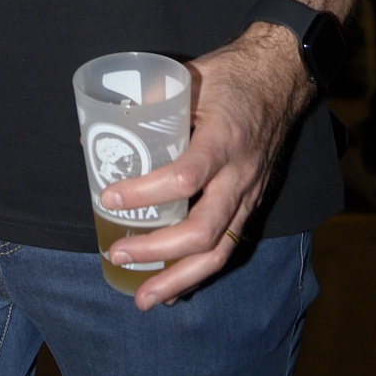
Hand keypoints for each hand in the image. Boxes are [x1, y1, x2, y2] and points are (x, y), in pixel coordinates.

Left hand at [99, 22, 312, 309]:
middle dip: (158, 252)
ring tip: (144, 298)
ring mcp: (249, 194)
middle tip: (118, 254)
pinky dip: (197, 272)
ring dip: (179, 278)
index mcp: (223, 139)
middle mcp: (239, 174)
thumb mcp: (189, 79)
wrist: (281, 79)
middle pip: (203, 231)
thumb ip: (147, 104)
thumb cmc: (230, 77)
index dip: (146, 193)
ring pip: (219, 251)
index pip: (185, 177)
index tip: (109, 197)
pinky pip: (226, 247)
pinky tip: (173, 288)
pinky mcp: (251, 204)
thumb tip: (94, 135)